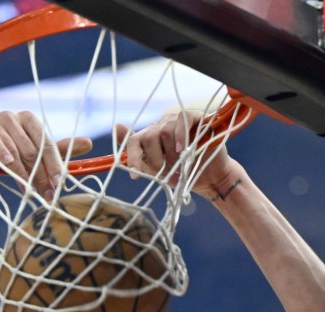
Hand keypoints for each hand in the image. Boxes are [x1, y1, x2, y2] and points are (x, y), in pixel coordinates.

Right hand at [0, 112, 92, 198]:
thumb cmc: (7, 161)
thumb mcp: (33, 158)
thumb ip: (56, 152)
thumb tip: (89, 143)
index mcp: (28, 120)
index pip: (45, 142)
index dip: (54, 164)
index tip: (60, 185)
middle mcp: (10, 116)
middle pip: (31, 147)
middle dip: (40, 174)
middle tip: (46, 195)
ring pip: (13, 146)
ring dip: (22, 170)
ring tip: (28, 189)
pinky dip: (0, 151)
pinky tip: (8, 162)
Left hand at [115, 111, 239, 199]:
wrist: (208, 179)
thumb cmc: (181, 174)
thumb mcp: (156, 171)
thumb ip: (137, 154)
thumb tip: (115, 126)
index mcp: (150, 137)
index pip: (134, 140)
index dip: (132, 157)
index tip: (134, 176)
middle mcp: (162, 126)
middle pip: (149, 136)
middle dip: (156, 158)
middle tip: (166, 170)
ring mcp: (178, 121)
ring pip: (164, 130)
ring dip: (171, 153)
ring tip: (179, 165)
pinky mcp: (196, 118)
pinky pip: (183, 118)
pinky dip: (180, 134)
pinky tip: (182, 149)